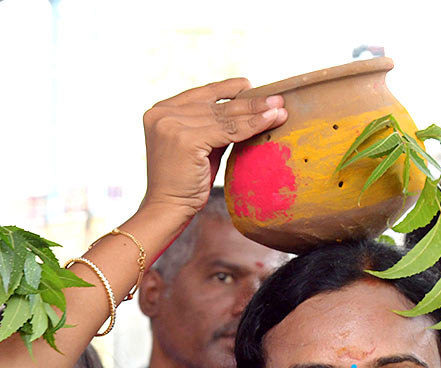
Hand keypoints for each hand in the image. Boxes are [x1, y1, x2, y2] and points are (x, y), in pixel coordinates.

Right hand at [139, 79, 286, 224]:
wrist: (167, 210)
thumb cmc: (184, 182)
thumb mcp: (198, 146)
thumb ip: (213, 126)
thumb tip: (247, 109)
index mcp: (160, 111)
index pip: (201, 94)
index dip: (228, 88)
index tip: (250, 85)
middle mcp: (162, 113)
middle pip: (216, 105)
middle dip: (249, 102)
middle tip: (278, 99)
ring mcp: (171, 125)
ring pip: (224, 117)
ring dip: (256, 112)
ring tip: (280, 110)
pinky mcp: (185, 139)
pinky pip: (228, 131)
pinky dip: (252, 126)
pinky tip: (271, 120)